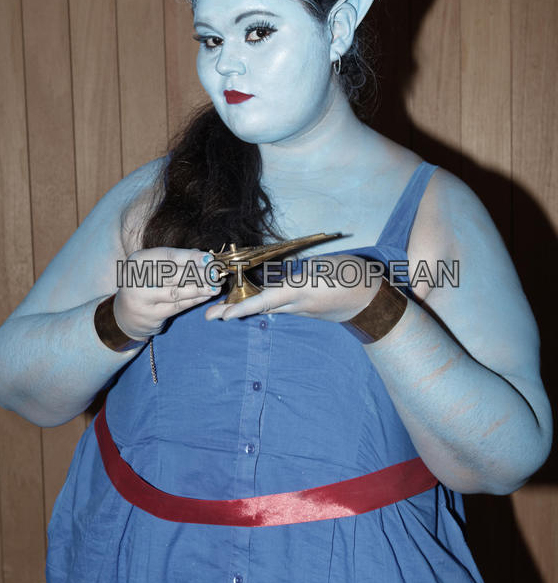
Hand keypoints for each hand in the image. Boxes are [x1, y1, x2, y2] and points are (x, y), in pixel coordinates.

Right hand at [113, 247, 220, 339]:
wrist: (125, 315)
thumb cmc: (145, 285)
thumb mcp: (154, 268)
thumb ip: (175, 262)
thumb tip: (204, 257)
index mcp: (138, 261)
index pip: (167, 256)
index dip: (190, 257)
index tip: (209, 258)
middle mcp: (136, 278)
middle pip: (173, 275)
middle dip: (198, 273)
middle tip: (216, 274)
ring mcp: (141, 299)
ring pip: (176, 292)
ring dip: (200, 288)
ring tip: (216, 286)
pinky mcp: (150, 315)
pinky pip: (177, 306)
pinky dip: (194, 300)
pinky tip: (206, 296)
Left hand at [205, 254, 381, 322]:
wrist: (372, 299)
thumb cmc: (350, 274)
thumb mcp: (322, 266)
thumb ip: (297, 271)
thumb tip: (276, 273)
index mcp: (301, 291)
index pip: (267, 300)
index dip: (244, 307)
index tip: (225, 315)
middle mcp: (297, 305)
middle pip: (261, 308)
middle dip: (235, 311)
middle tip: (210, 316)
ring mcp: (302, 310)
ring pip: (269, 308)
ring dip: (246, 307)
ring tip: (222, 309)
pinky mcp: (306, 311)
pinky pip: (281, 307)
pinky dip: (263, 304)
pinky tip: (251, 301)